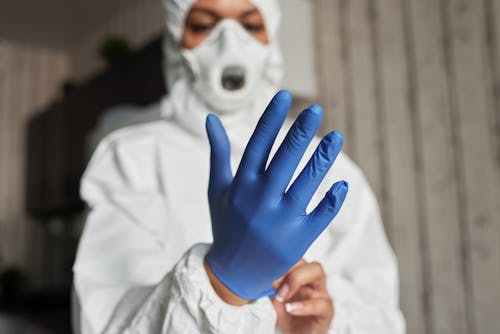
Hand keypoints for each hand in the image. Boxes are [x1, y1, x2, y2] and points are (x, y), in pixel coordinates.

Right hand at [205, 90, 347, 299]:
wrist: (233, 273)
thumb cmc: (226, 224)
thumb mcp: (217, 189)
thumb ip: (217, 153)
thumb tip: (210, 118)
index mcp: (241, 186)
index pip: (257, 145)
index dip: (270, 119)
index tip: (284, 97)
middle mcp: (260, 201)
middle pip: (283, 161)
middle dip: (300, 133)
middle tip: (316, 110)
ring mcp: (280, 221)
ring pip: (305, 184)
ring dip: (322, 160)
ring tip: (337, 137)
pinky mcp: (298, 239)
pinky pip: (320, 216)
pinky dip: (332, 201)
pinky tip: (342, 184)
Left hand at [272, 260, 333, 333]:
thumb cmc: (287, 319)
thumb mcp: (275, 299)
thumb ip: (270, 285)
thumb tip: (259, 274)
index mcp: (300, 276)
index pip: (294, 257)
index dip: (281, 260)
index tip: (265, 269)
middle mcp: (312, 282)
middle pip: (304, 257)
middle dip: (290, 267)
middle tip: (274, 281)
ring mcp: (320, 295)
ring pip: (317, 273)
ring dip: (296, 279)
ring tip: (282, 294)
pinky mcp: (326, 313)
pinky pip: (322, 304)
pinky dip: (305, 305)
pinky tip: (291, 308)